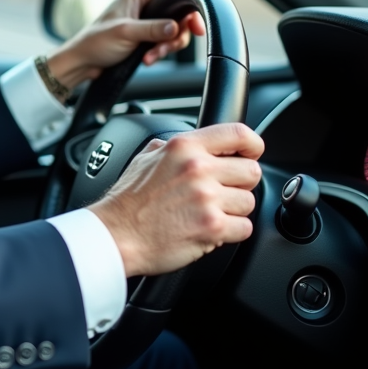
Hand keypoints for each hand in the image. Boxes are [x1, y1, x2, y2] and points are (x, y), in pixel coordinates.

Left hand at [45, 0, 205, 89]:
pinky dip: (159, 51)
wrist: (83, 62)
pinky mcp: (144, 34)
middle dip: (173, 37)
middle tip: (163, 49)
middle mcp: (143, 2)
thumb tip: (176, 27)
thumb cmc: (96, 42)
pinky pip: (163, 41)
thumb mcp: (126, 33)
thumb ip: (152, 29)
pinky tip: (147, 59)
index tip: (195, 29)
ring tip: (150, 57)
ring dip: (165, 47)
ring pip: (172, 31)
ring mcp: (144, 19)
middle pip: (177, 16)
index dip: (187, 13)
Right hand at [88, 123, 263, 276]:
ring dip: (233, 211)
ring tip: (208, 213)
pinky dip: (230, 232)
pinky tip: (209, 230)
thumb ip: (174, 147)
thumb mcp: (146, 158)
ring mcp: (207, 198)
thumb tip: (196, 144)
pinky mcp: (212, 227)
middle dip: (239, 184)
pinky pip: (244, 228)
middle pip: (251, 171)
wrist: (115, 234)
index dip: (252, 146)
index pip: (239, 134)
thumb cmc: (128, 201)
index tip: (251, 155)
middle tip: (221, 193)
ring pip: (249, 202)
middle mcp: (198, 168)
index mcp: (184, 147)